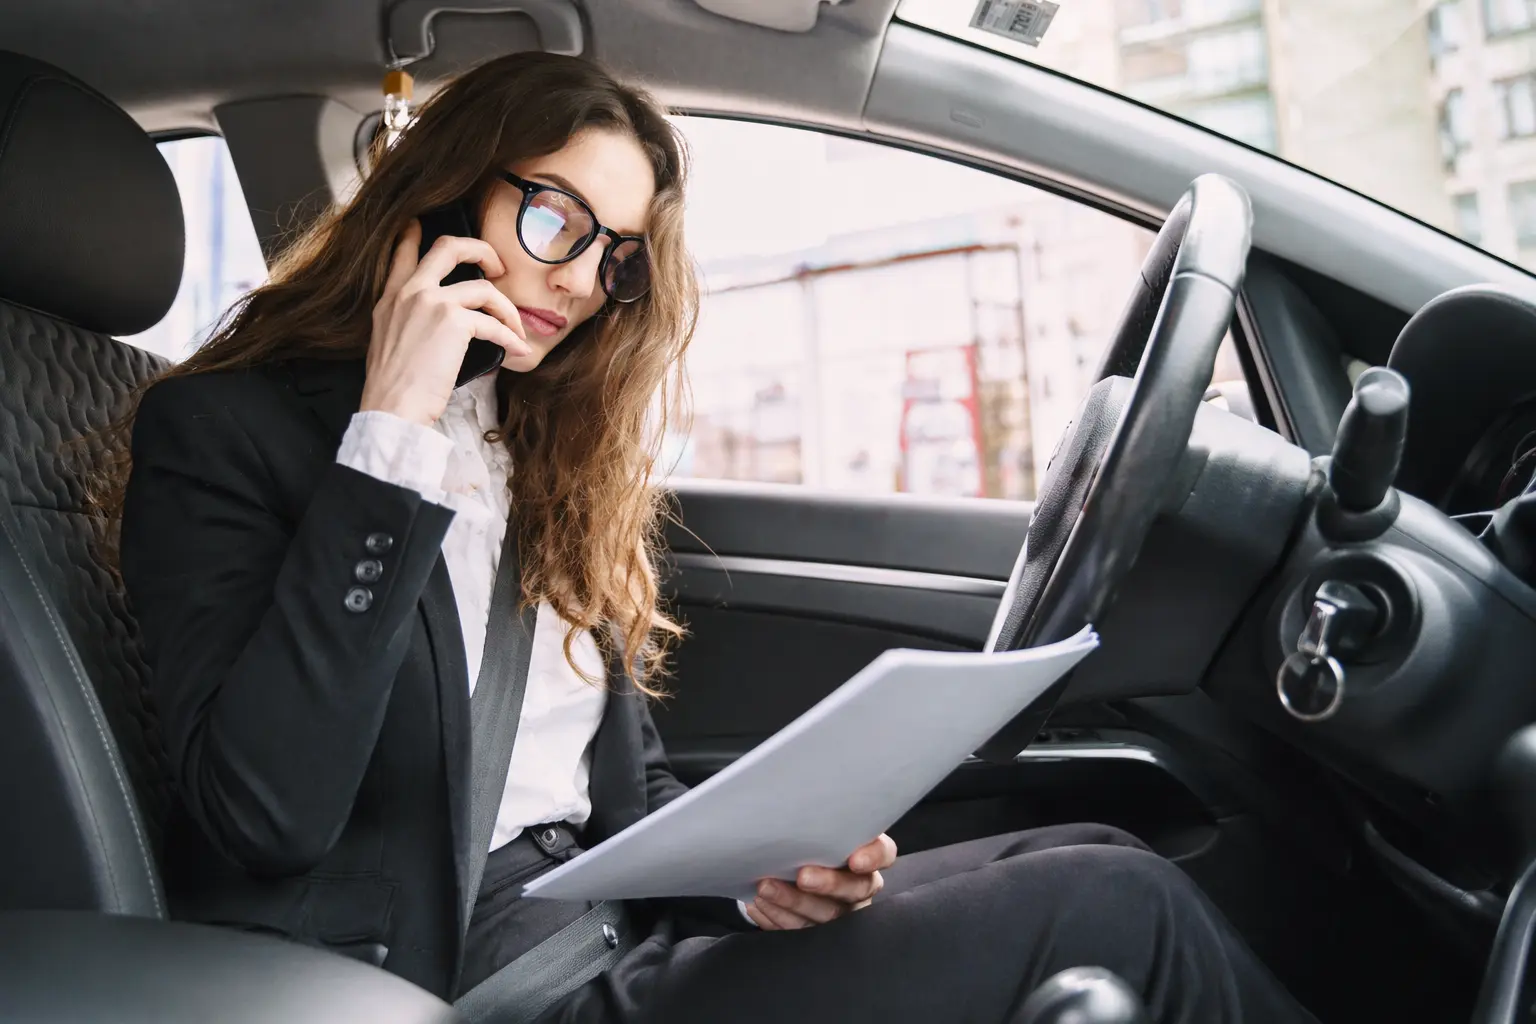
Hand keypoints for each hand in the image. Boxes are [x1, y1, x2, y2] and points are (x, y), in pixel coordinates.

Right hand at [360, 220, 531, 425]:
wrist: (392, 407)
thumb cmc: (394, 387)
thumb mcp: (386, 342)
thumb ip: (406, 320)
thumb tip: (437, 322)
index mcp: (391, 298)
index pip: (403, 253)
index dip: (415, 234)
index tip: (421, 225)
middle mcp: (410, 292)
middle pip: (449, 248)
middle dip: (481, 250)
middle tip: (498, 267)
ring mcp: (432, 302)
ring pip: (484, 288)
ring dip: (507, 309)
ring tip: (515, 329)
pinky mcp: (454, 322)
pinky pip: (494, 323)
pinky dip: (511, 337)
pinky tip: (518, 351)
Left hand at [745, 834, 896, 930]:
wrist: (782, 861)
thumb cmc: (805, 836)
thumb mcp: (816, 825)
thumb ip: (817, 820)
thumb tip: (791, 799)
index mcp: (867, 854)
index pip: (885, 853)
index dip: (874, 857)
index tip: (855, 858)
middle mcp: (859, 885)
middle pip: (853, 889)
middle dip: (827, 883)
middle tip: (802, 876)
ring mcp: (839, 911)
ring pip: (824, 914)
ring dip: (793, 902)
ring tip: (765, 888)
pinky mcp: (814, 931)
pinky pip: (799, 929)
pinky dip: (777, 917)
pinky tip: (759, 904)